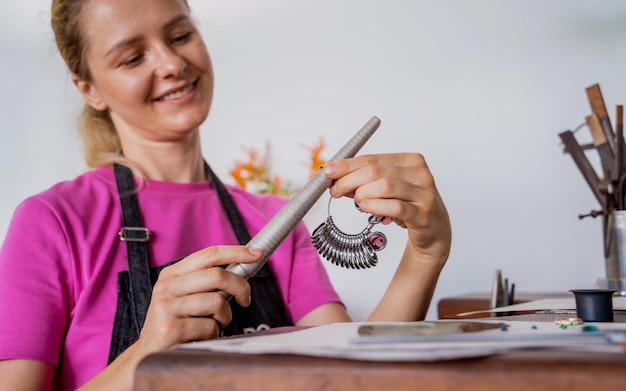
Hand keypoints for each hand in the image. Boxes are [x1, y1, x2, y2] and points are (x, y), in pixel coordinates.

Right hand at [134, 246, 262, 354]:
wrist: (149, 355)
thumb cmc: (175, 323)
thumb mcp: (184, 296)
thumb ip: (207, 282)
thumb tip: (243, 270)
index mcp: (172, 274)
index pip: (209, 254)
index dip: (236, 252)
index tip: (256, 254)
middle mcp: (167, 287)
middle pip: (217, 275)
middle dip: (240, 287)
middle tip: (245, 300)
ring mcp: (167, 307)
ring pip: (217, 302)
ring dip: (225, 317)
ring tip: (214, 324)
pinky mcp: (171, 328)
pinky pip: (210, 326)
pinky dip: (213, 334)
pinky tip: (201, 337)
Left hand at [322, 153, 450, 264]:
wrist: (433, 229)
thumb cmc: (407, 204)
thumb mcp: (387, 189)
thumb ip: (365, 182)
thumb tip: (335, 178)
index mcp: (411, 160)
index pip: (373, 158)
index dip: (347, 165)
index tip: (328, 171)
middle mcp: (420, 173)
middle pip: (376, 171)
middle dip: (350, 180)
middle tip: (336, 190)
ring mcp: (424, 193)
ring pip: (385, 186)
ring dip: (363, 194)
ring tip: (357, 201)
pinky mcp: (423, 213)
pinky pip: (395, 207)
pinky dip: (376, 206)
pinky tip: (366, 208)